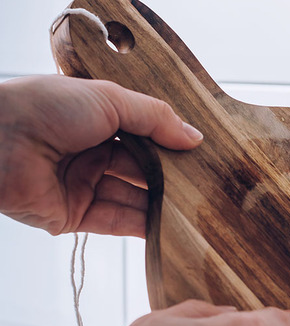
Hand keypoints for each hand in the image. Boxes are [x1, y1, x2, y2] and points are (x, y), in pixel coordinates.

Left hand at [0, 74, 202, 236]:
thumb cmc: (45, 107)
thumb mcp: (109, 99)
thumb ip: (156, 118)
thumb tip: (195, 137)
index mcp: (97, 119)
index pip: (145, 135)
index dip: (171, 144)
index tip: (203, 154)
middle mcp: (91, 152)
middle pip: (142, 169)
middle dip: (172, 177)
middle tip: (208, 186)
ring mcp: (83, 184)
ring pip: (133, 197)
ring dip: (163, 203)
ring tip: (198, 209)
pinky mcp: (74, 215)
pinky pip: (116, 221)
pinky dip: (143, 225)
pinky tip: (172, 226)